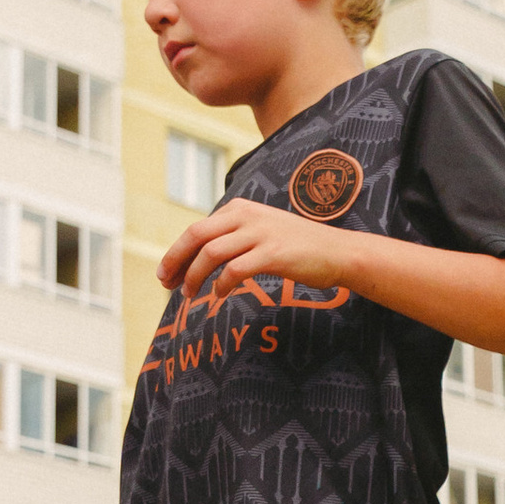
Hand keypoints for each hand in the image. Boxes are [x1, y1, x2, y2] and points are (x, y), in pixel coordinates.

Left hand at [162, 200, 355, 305]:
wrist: (338, 252)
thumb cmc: (299, 247)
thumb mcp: (262, 230)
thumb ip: (235, 235)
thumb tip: (202, 256)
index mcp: (240, 208)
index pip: (197, 229)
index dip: (176, 252)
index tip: (168, 274)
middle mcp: (247, 215)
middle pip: (196, 235)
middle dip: (175, 260)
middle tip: (165, 283)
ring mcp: (261, 233)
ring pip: (211, 252)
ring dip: (195, 276)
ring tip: (190, 294)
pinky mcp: (274, 253)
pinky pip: (235, 269)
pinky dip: (222, 284)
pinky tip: (220, 295)